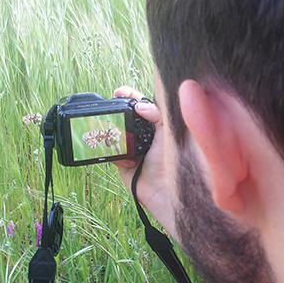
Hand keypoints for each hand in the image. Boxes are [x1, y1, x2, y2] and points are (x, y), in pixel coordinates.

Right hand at [112, 86, 175, 236]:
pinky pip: (112, 152)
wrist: (164, 190)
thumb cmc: (171, 162)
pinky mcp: (121, 161)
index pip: (141, 106)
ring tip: (119, 137)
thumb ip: (158, 114)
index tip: (120, 92)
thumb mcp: (167, 133)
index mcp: (154, 125)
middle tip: (112, 106)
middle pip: (124, 117)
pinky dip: (117, 155)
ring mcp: (130, 148)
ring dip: (114, 134)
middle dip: (117, 113)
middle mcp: (142, 135)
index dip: (129, 97)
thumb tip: (140, 106)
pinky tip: (130, 161)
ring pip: (115, 133)